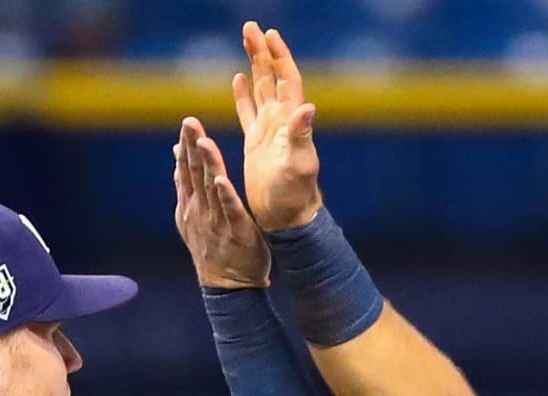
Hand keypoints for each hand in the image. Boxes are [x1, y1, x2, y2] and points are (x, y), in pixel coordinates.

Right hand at [172, 116, 267, 288]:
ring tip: (204, 142)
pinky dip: (225, 196)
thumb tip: (175, 155)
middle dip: (192, 147)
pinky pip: (229, 211)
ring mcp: (216, 221)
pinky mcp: (235, 232)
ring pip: (210, 188)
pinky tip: (221, 180)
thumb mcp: (192, 214)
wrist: (227, 285)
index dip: (186, 146)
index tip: (187, 123)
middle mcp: (200, 210)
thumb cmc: (213, 246)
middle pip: (195, 174)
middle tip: (191, 123)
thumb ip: (185, 185)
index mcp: (192, 204)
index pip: (187, 169)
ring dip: (207, 165)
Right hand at [233, 22, 322, 231]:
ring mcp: (269, 131)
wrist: (287, 218)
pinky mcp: (256, 143)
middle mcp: (281, 121)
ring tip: (247, 41)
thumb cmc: (296, 194)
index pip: (287, 79)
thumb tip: (308, 107)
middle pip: (272, 77)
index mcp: (291, 122)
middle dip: (262, 51)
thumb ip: (302, 136)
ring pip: (261, 89)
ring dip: (255, 64)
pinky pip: (249, 112)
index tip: (269, 34)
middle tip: (251, 26)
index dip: (280, 56)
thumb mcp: (299, 164)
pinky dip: (244, 94)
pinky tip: (239, 78)